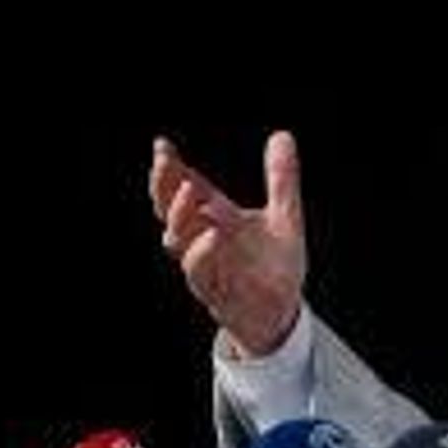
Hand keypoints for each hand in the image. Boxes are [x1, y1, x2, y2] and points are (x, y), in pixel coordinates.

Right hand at [148, 131, 306, 355]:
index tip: (162, 146)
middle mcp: (204, 241)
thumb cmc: (274, 264)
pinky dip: (202, 255)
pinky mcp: (218, 292)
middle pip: (172, 213)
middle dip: (165, 188)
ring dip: (180, 217)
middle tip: (166, 163)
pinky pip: (201, 275)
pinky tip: (212, 235)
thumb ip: (281, 179)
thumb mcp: (285, 216)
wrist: (283, 312)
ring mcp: (208, 267)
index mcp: (215, 219)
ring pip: (179, 244)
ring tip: (190, 191)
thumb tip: (282, 135)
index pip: (185, 190)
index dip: (171, 170)